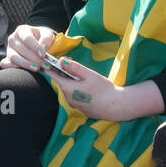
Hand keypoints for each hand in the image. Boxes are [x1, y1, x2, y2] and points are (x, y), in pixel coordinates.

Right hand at [0, 24, 58, 72]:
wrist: (36, 43)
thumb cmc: (41, 38)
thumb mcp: (46, 34)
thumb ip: (46, 38)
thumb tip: (43, 46)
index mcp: (22, 30)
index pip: (27, 38)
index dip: (35, 47)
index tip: (43, 54)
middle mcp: (12, 39)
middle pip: (22, 50)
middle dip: (35, 59)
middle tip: (46, 65)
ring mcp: (8, 49)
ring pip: (14, 58)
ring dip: (26, 64)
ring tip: (37, 69)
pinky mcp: (6, 59)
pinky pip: (6, 64)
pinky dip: (13, 68)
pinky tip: (24, 71)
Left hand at [42, 55, 163, 122]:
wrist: (116, 107)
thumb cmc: (103, 90)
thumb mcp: (89, 75)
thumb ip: (75, 67)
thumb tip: (62, 60)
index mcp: (67, 89)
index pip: (52, 75)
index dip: (50, 66)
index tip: (49, 59)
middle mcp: (67, 98)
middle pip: (60, 81)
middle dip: (63, 71)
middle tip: (71, 62)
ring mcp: (73, 104)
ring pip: (67, 88)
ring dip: (70, 79)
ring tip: (80, 72)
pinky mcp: (80, 107)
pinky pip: (73, 94)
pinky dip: (76, 87)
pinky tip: (85, 84)